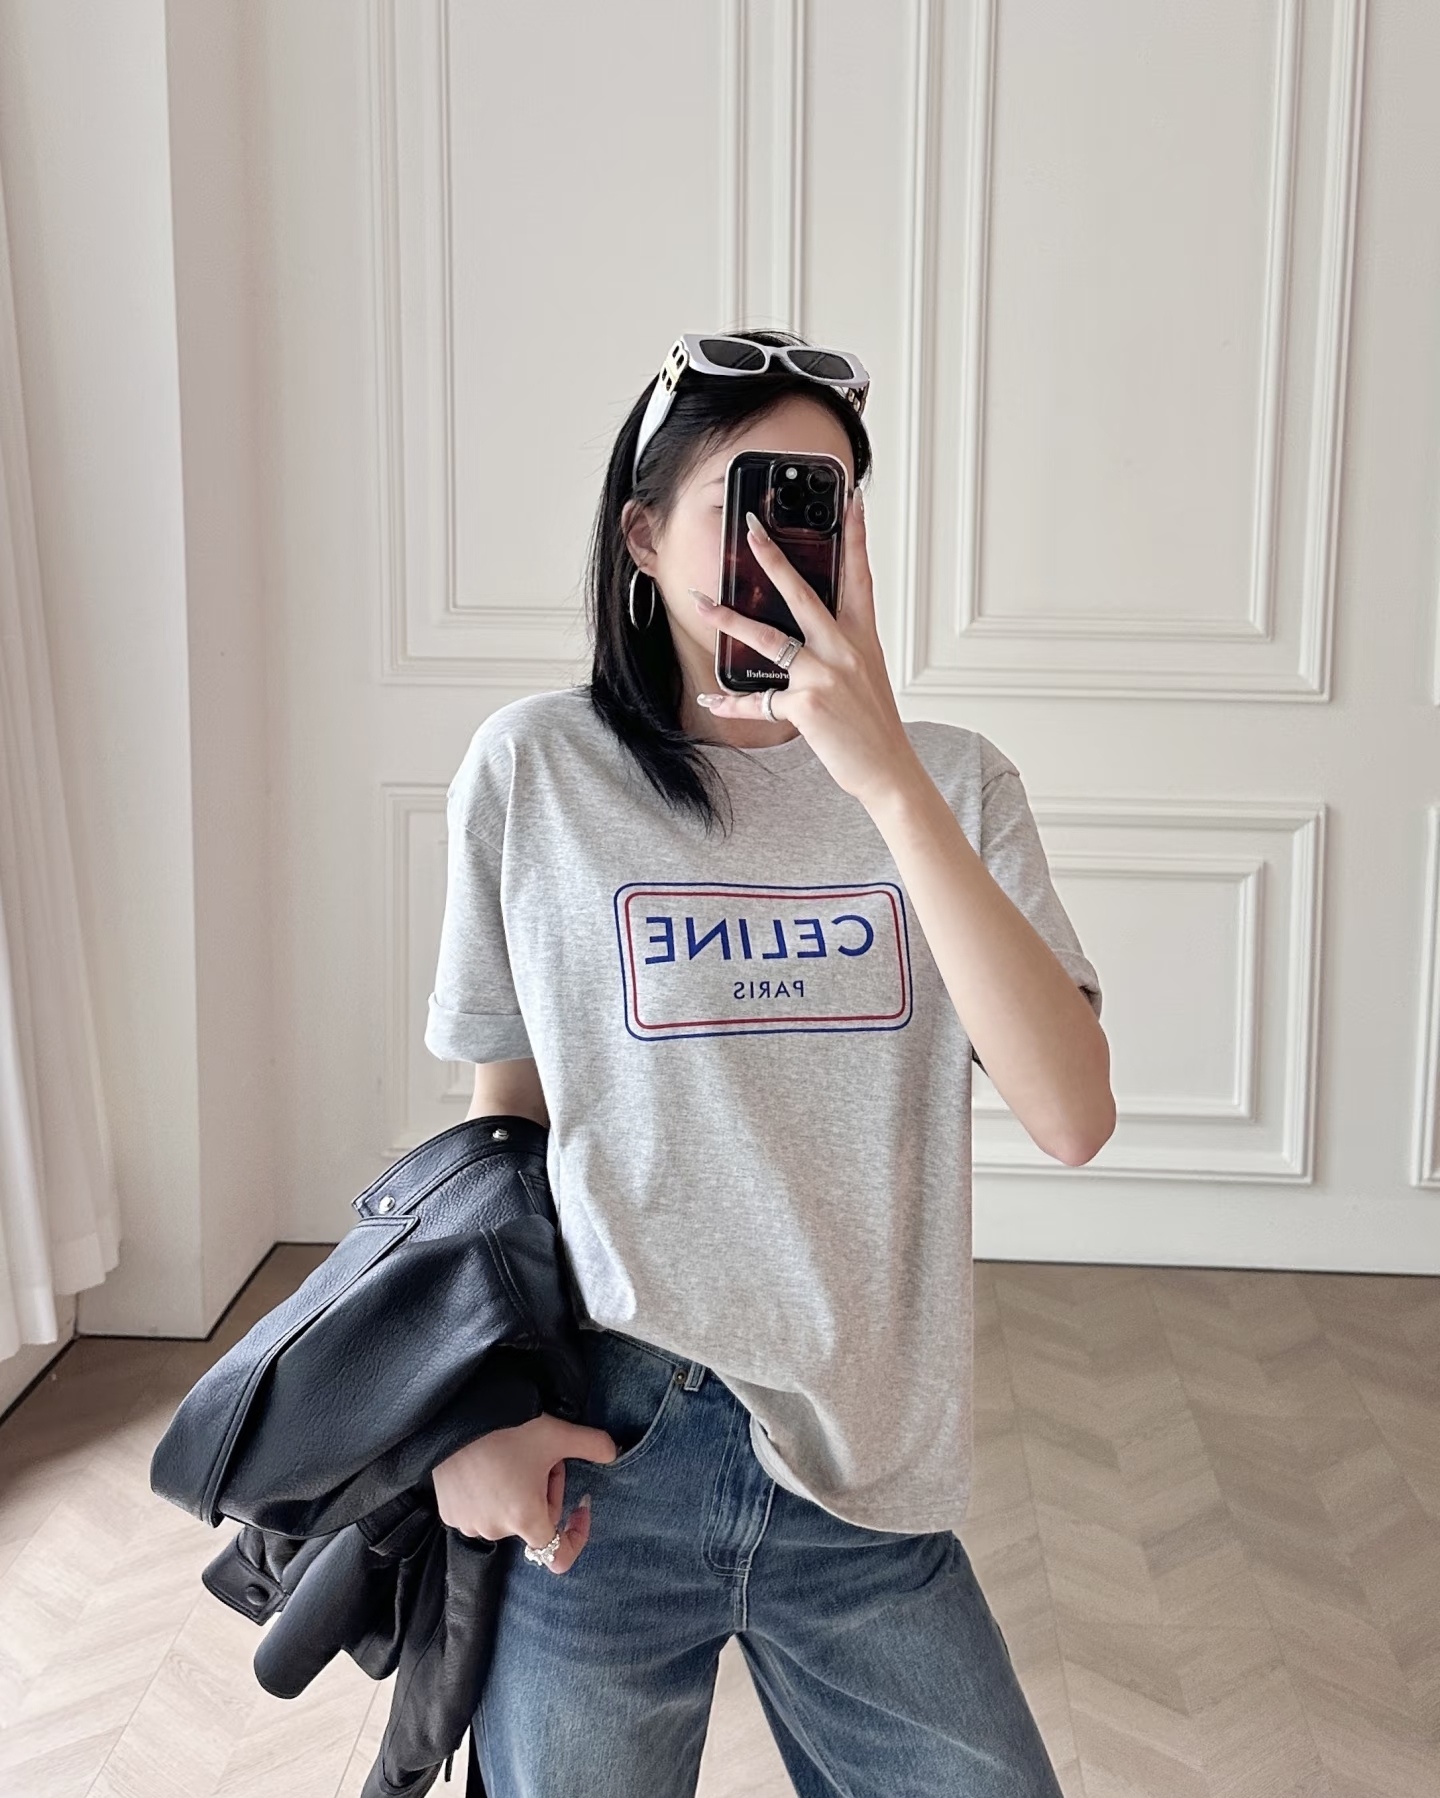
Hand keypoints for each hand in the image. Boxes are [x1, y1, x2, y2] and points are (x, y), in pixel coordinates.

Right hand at [431, 1413, 617, 1575]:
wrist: (453, 1413)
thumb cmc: (508, 1427)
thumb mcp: (557, 1433)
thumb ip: (595, 1445)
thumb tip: (615, 1452)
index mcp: (525, 1518)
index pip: (558, 1556)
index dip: (576, 1535)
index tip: (580, 1506)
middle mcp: (495, 1530)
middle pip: (536, 1522)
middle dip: (546, 1492)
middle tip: (542, 1457)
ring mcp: (468, 1523)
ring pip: (508, 1515)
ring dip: (518, 1492)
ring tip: (512, 1456)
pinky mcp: (448, 1512)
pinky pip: (480, 1511)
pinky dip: (490, 1493)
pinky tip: (487, 1463)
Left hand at [689, 488, 920, 810]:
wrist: (888, 770)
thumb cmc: (874, 726)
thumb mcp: (867, 676)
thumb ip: (840, 649)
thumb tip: (805, 636)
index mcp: (863, 639)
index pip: (860, 576)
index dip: (856, 536)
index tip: (851, 500)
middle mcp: (845, 650)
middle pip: (804, 595)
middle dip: (774, 559)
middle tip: (751, 530)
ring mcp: (826, 676)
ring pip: (769, 639)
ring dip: (729, 622)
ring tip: (702, 605)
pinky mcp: (806, 705)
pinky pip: (758, 701)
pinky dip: (732, 704)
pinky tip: (711, 701)